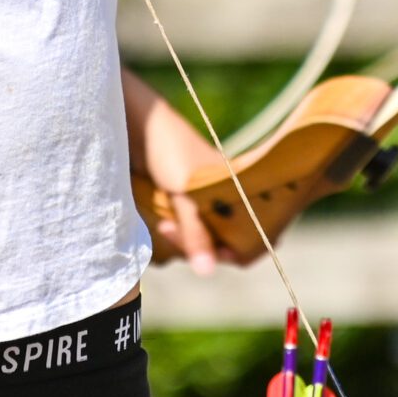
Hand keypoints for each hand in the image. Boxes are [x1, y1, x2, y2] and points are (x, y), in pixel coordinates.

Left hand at [138, 108, 252, 273]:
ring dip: (188, 238)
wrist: (142, 124)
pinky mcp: (192, 198)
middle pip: (230, 242)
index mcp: (245, 193)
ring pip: (210, 236)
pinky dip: (181, 230)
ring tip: (165, 224)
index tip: (203, 252)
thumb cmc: (171, 153)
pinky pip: (195, 226)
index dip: (234, 252)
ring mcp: (213, 198)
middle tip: (173, 231)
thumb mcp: (185, 196)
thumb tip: (206, 272)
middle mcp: (233, 198)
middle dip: (205, 247)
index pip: (254, 241)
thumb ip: (196, 234)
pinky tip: (163, 221)